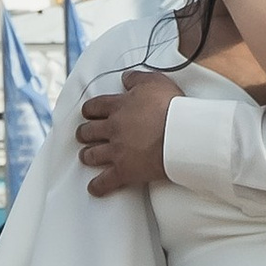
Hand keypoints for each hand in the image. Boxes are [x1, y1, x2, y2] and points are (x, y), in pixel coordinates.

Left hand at [77, 68, 179, 194]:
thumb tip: (126, 78)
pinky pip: (105, 181)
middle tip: (84, 135)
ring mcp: (116, 150)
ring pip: (91, 155)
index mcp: (118, 106)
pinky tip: (94, 188)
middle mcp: (113, 128)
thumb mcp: (155, 81)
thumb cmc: (171, 107)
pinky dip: (98, 186)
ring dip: (87, 156)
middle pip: (88, 131)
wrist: (180, 133)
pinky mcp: (124, 170)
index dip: (89, 110)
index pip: (94, 106)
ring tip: (86, 157)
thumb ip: (137, 78)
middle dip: (84, 133)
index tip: (88, 113)